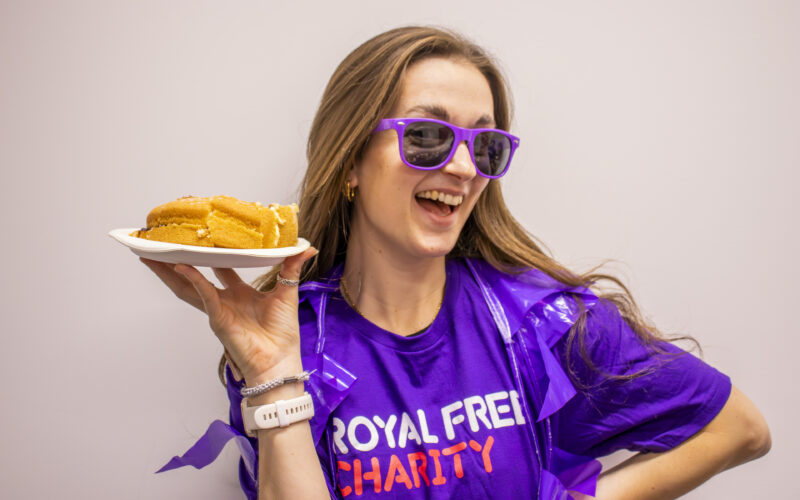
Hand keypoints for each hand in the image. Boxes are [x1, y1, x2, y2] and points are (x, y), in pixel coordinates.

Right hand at [140, 248, 317, 384]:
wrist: (279, 359)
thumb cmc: (282, 333)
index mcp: (240, 293)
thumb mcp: (288, 291)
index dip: (212, 252)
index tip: (205, 234)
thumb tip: (308, 247)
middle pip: (194, 275)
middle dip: (178, 259)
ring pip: (187, 285)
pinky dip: (193, 279)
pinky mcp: (217, 316)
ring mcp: (217, 308)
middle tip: (164, 243)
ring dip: (169, 270)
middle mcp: (225, 299)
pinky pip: (202, 293)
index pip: (221, 267)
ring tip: (152, 254)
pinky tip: (182, 265)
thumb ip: (292, 267)